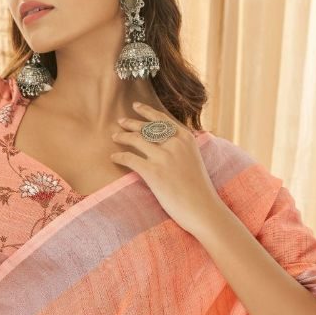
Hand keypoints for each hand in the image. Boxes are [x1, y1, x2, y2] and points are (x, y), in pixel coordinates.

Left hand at [109, 102, 223, 236]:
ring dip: (123, 136)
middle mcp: (175, 143)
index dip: (147, 111)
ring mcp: (163, 157)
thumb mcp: (194, 159)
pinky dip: (119, 156)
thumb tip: (166, 142)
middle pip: (147, 127)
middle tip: (121, 121)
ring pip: (136, 139)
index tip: (136, 106)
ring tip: (115, 136)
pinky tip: (113, 157)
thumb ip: (181, 148)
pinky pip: (130, 158)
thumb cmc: (198, 189)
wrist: (202, 208)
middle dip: (132, 123)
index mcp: (186, 138)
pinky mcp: (153, 172)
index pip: (163, 119)